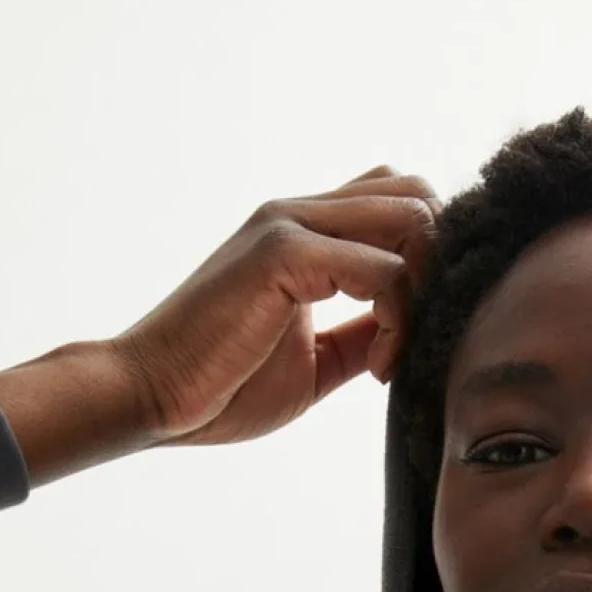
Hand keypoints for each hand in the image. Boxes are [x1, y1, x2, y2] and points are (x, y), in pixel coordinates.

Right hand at [110, 164, 440, 446]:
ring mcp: (290, 225)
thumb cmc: (222, 386)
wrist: (152, 396)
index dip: (426, 264)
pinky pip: (383, 266)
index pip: (396, 202)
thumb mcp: (317, 359)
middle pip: (416, 194)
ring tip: (392, 356)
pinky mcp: (283, 252)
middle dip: (439, 267)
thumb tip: (410, 332)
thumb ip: (362, 334)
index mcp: (304, 232)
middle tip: (414, 337)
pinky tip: (376, 368)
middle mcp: (300, 213)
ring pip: (412, 218)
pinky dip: (398, 319)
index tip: (406, 340)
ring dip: (424, 292)